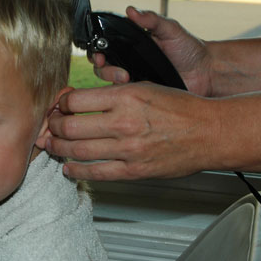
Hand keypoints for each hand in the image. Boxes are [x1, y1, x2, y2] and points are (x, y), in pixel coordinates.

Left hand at [47, 82, 218, 179]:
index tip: (60, 106)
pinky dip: (76, 171)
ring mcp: (128, 149)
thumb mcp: (144, 87)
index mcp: (125, 97)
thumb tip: (82, 100)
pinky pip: (96, 173)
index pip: (76, 100)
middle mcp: (124, 122)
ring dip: (59, 148)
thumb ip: (112, 94)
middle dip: (54, 126)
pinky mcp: (134, 171)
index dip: (61, 104)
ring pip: (78, 150)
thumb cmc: (181, 108)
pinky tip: (68, 168)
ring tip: (53, 145)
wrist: (210, 132)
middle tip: (51, 125)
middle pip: (70, 126)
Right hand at [92, 7, 212, 95]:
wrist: (206, 73)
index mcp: (131, 44)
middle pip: (101, 65)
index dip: (97, 49)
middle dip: (102, 67)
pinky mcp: (140, 94)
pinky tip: (130, 91)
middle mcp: (128, 61)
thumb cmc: (189, 49)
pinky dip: (122, 95)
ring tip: (125, 78)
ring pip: (109, 82)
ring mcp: (134, 79)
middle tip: (111, 67)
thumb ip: (151, 20)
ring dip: (111, 79)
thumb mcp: (170, 29)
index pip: (105, 46)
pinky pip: (124, 97)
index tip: (100, 53)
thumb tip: (131, 10)